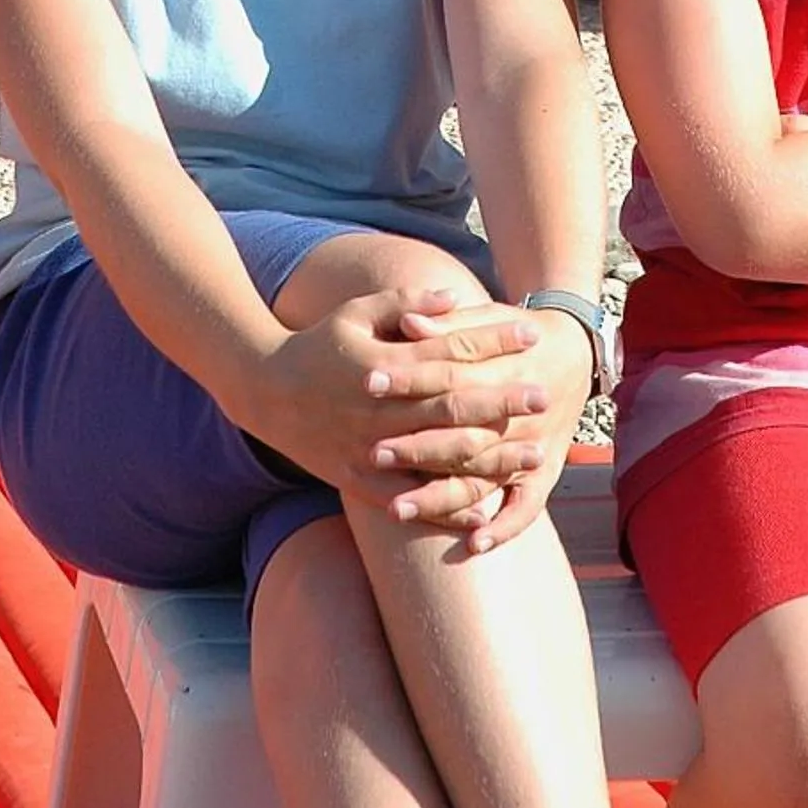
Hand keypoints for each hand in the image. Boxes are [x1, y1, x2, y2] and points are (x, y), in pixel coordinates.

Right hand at [225, 286, 552, 511]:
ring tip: (532, 457)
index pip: (449, 350)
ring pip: (439, 458)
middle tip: (544, 395)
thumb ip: (404, 302)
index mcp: (384, 364)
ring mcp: (370, 448)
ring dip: (490, 459)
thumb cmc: (317, 343)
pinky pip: (411, 499)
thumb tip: (453, 295)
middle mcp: (380, 409)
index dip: (492, 341)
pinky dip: (447, 508)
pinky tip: (484, 512)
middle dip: (502, 401)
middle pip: (453, 407)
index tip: (530, 333)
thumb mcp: (356, 313)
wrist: (263, 391)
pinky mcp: (360, 480)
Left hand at [371, 301, 596, 551]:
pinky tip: (474, 543)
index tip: (368, 383)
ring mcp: (534, 447)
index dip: (409, 380)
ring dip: (441, 499)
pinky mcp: (546, 472)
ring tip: (397, 509)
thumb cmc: (517, 333)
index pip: (450, 378)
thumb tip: (407, 324)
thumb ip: (448, 324)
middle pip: (463, 437)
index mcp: (505, 370)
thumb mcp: (487, 318)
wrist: (573, 351)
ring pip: (484, 480)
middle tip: (372, 454)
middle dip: (416, 448)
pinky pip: (527, 508)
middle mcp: (520, 415)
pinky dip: (504, 527)